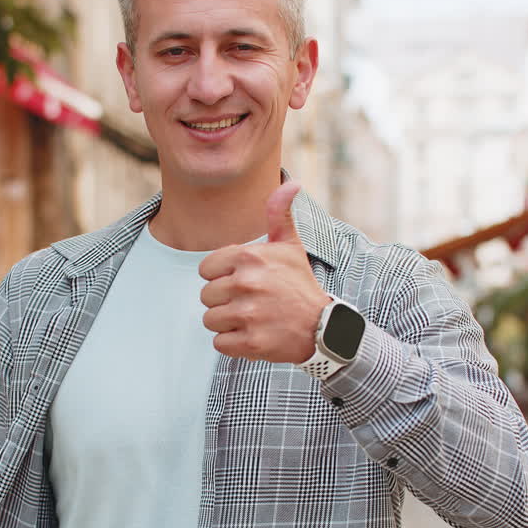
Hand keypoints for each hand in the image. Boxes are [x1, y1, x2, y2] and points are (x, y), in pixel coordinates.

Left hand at [199, 179, 330, 362]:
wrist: (322, 327)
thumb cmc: (299, 284)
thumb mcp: (290, 246)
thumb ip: (279, 214)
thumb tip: (291, 184)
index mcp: (249, 257)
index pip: (205, 269)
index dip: (221, 277)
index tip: (244, 282)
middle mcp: (246, 284)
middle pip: (206, 296)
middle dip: (225, 301)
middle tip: (251, 303)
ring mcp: (249, 315)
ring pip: (210, 320)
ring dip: (227, 323)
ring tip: (252, 318)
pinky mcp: (251, 343)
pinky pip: (219, 343)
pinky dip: (233, 343)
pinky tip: (253, 334)